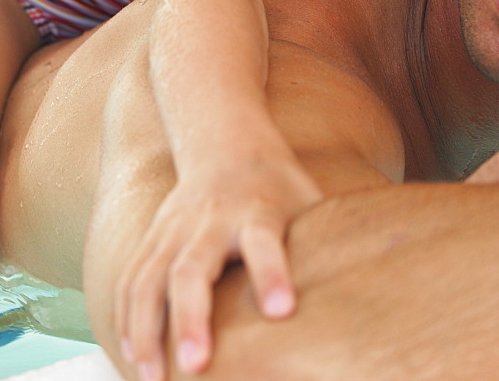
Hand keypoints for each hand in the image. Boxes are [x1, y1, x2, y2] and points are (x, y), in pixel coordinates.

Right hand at [116, 144, 321, 379]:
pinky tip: (134, 357)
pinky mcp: (151, 238)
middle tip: (197, 365)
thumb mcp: (307, 200)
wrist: (225, 141)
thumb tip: (373, 292)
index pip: (263, 239)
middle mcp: (211, 219)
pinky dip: (125, 320)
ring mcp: (174, 228)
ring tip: (152, 380)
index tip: (282, 310)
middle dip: (191, 317)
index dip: (272, 272)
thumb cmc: (279, 185)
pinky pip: (129, 281)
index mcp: (258, 209)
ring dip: (147, 331)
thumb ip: (326, 240)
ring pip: (149, 279)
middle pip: (192, 267)